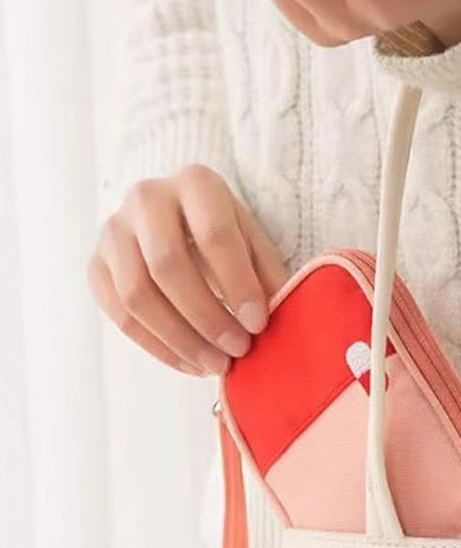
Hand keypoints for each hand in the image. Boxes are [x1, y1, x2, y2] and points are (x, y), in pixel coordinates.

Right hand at [87, 165, 287, 376]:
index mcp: (195, 183)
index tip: (259, 324)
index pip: (214, 235)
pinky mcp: (95, 264)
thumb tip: (279, 316)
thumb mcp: (251, 239)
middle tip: (238, 349)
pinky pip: (120, 315)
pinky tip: (190, 363)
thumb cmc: (222, 230)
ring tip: (216, 365)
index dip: (238, 284)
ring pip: (138, 295)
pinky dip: (158, 347)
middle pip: (168, 265)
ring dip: (181, 340)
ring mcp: (113, 230)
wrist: (174, 217)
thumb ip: (265, 272)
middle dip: (207, 317)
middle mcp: (146, 198)